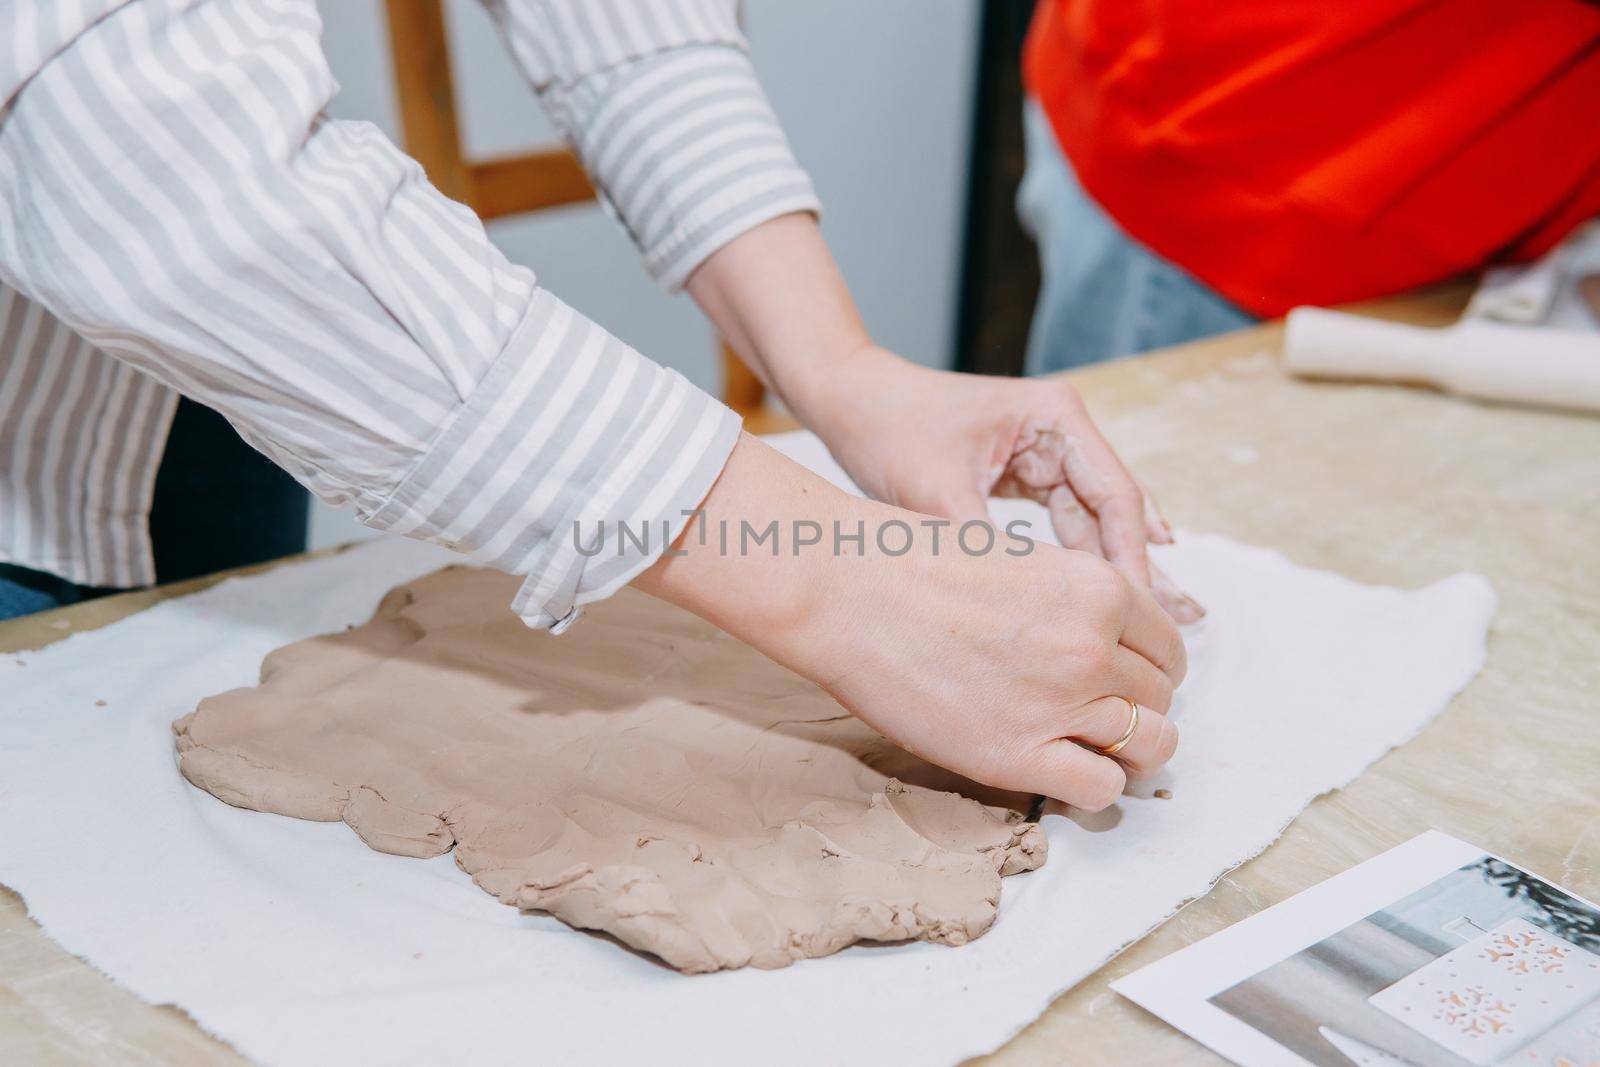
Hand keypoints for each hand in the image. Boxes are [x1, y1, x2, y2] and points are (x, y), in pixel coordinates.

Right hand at [637, 435, 1184, 808]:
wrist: (846, 590)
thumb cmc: (912, 563)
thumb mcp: (1020, 559)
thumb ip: (1071, 600)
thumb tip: (1097, 640)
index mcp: (1099, 589)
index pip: (1168, 644)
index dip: (1148, 665)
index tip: (1122, 677)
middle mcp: (1094, 647)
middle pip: (1162, 697)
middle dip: (1138, 707)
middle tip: (1097, 714)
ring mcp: (1060, 704)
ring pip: (1151, 746)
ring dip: (1128, 752)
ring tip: (1088, 747)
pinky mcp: (1016, 755)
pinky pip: (1100, 789)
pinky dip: (1092, 785)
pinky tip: (1057, 768)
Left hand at [683, 211, 1199, 620]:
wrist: (848, 400)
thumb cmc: (887, 431)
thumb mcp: (937, 497)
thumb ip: (986, 552)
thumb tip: (1025, 621)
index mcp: (1055, 418)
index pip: (1115, 497)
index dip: (1132, 562)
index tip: (1143, 620)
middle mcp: (1061, 429)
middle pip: (1115, 511)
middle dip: (1141, 571)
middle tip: (1185, 630)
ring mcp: (1046, 449)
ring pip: (1094, 522)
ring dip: (1117, 572)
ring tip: (1157, 629)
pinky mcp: (1024, 470)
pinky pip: (1066, 523)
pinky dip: (1083, 562)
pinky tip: (1114, 602)